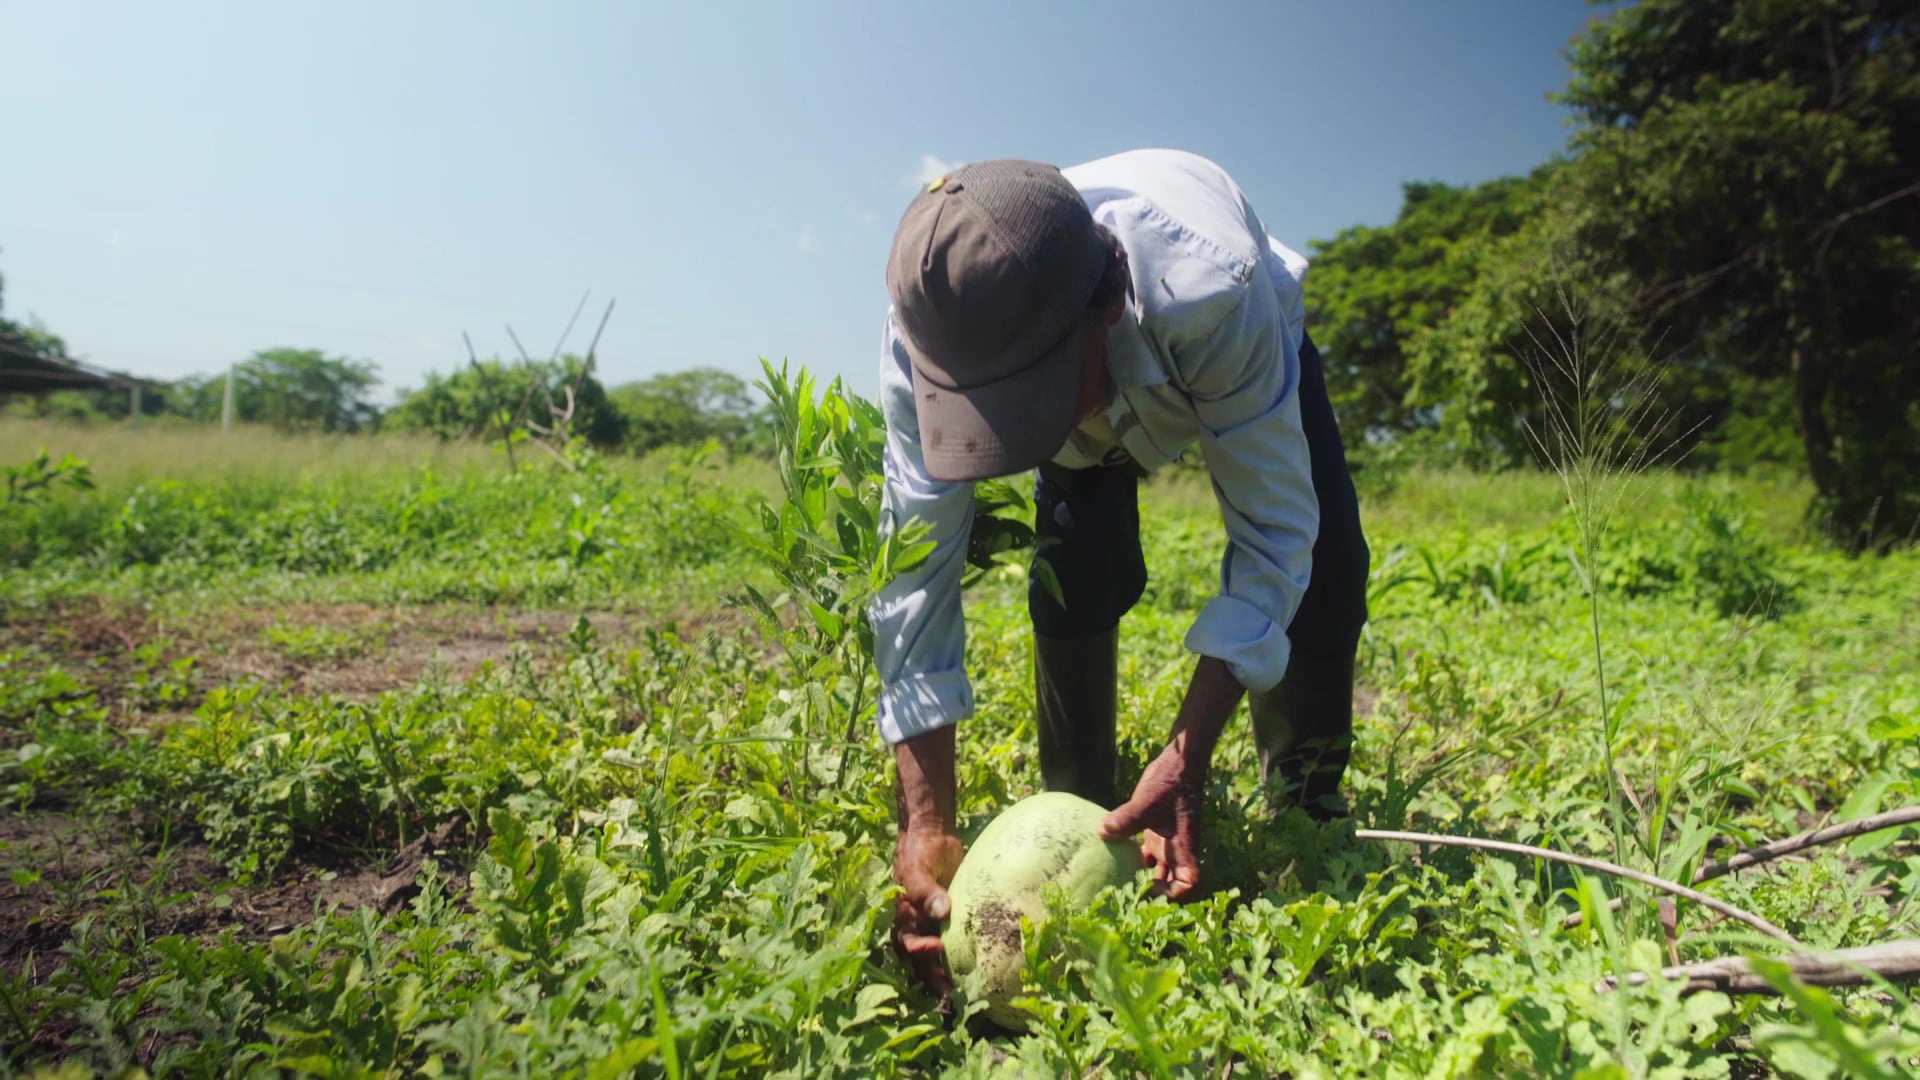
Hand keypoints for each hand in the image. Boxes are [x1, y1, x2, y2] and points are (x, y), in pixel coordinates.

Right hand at [893, 822, 963, 994]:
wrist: (933, 836)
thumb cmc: (920, 851)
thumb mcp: (919, 869)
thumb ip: (926, 890)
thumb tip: (941, 911)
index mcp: (904, 918)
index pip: (907, 943)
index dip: (920, 951)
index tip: (937, 947)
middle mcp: (918, 927)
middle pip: (922, 961)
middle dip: (935, 979)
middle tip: (951, 995)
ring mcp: (935, 926)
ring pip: (938, 958)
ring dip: (948, 975)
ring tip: (965, 993)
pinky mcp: (953, 922)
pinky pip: (957, 943)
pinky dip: (964, 958)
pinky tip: (979, 969)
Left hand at [1100, 741, 1206, 899]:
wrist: (1178, 763)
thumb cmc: (1170, 783)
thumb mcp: (1148, 802)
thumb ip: (1127, 819)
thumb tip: (1101, 832)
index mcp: (1184, 847)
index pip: (1188, 882)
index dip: (1173, 893)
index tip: (1149, 890)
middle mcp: (1177, 850)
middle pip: (1169, 882)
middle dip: (1151, 892)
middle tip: (1125, 896)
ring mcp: (1166, 843)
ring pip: (1155, 870)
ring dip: (1140, 878)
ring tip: (1116, 885)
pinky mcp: (1154, 833)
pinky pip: (1144, 855)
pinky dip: (1131, 860)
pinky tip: (1111, 861)